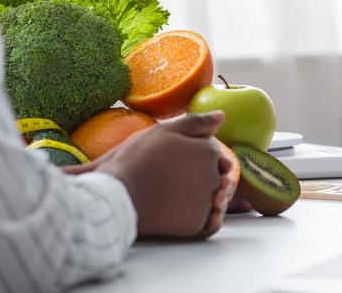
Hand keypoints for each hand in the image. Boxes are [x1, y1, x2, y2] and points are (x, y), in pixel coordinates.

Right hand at [71, 111, 232, 239]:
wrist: (120, 194)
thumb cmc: (139, 158)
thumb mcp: (166, 131)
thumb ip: (196, 122)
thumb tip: (221, 116)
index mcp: (209, 153)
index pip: (212, 153)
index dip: (195, 155)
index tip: (177, 159)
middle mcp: (214, 177)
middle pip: (214, 175)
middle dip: (200, 175)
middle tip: (174, 178)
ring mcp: (206, 203)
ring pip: (211, 198)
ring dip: (200, 195)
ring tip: (175, 193)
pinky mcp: (196, 225)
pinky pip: (204, 220)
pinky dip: (195, 215)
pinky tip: (177, 210)